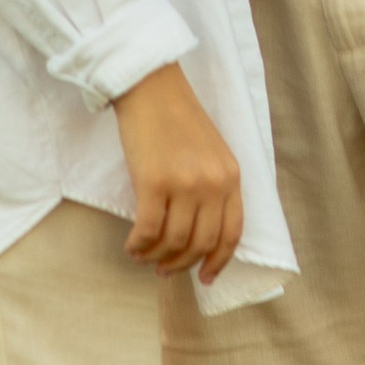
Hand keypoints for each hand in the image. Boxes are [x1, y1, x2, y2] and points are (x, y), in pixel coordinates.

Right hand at [111, 64, 244, 281]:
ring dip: (157, 258)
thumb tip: (198, 231)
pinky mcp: (154, 182)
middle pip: (201, 243)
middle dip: (182, 265)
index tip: (205, 278)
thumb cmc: (176, 118)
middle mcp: (213, 183)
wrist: (151, 87)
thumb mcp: (212, 152)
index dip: (218, 262)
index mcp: (231, 176)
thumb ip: (213, 187)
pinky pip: (148, 231)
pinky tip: (132, 246)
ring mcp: (185, 184)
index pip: (232, 234)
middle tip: (164, 271)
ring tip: (144, 257)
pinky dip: (139, 245)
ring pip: (174, 242)